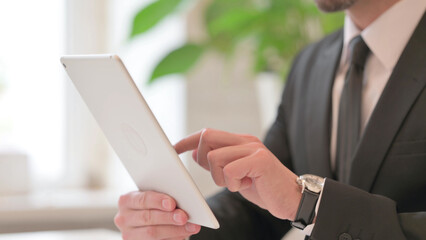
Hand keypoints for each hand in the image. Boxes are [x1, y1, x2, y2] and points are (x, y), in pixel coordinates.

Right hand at [114, 191, 200, 239]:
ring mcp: (129, 234)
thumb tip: (181, 201)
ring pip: (152, 233)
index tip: (172, 203)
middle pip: (147, 218)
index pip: (142, 200)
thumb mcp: (152, 197)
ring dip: (174, 230)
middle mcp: (124, 218)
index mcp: (126, 201)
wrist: (142, 219)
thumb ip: (162, 198)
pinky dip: (173, 238)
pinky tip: (183, 235)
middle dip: (168, 217)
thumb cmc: (150, 205)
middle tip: (184, 217)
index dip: (158, 201)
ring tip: (190, 227)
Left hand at [174, 128, 301, 220]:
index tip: (174, 149)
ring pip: (215, 157)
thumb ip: (217, 163)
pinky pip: (230, 170)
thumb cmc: (263, 187)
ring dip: (221, 178)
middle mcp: (246, 140)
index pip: (207, 133)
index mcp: (239, 141)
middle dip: (203, 158)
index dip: (188, 141)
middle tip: (221, 176)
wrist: (292, 199)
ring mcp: (254, 148)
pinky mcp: (260, 160)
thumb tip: (194, 153)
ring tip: (238, 184)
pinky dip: (233, 184)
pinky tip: (247, 186)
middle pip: (207, 137)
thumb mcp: (235, 175)